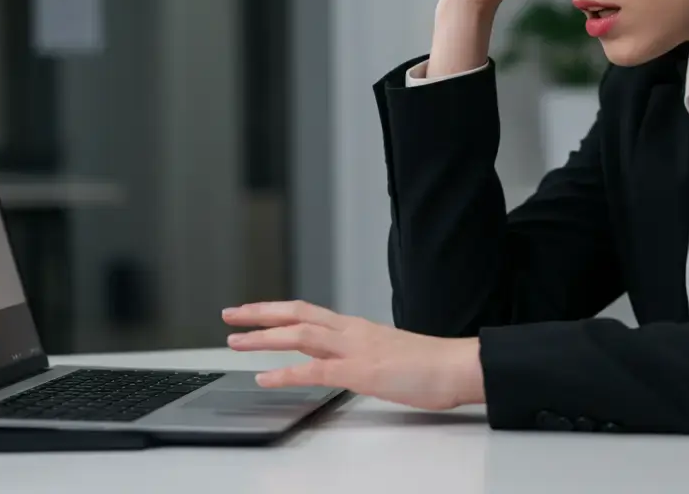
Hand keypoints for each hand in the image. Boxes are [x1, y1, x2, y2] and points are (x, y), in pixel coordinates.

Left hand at [222, 301, 484, 410]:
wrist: (458, 366)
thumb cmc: (431, 365)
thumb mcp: (388, 354)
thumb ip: (361, 353)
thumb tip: (340, 361)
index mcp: (358, 328)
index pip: (309, 312)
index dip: (277, 310)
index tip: (253, 313)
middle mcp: (352, 332)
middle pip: (297, 314)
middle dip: (260, 314)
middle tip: (230, 315)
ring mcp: (355, 349)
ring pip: (299, 335)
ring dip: (263, 338)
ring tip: (235, 342)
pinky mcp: (360, 372)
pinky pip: (314, 370)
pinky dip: (285, 373)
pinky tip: (264, 378)